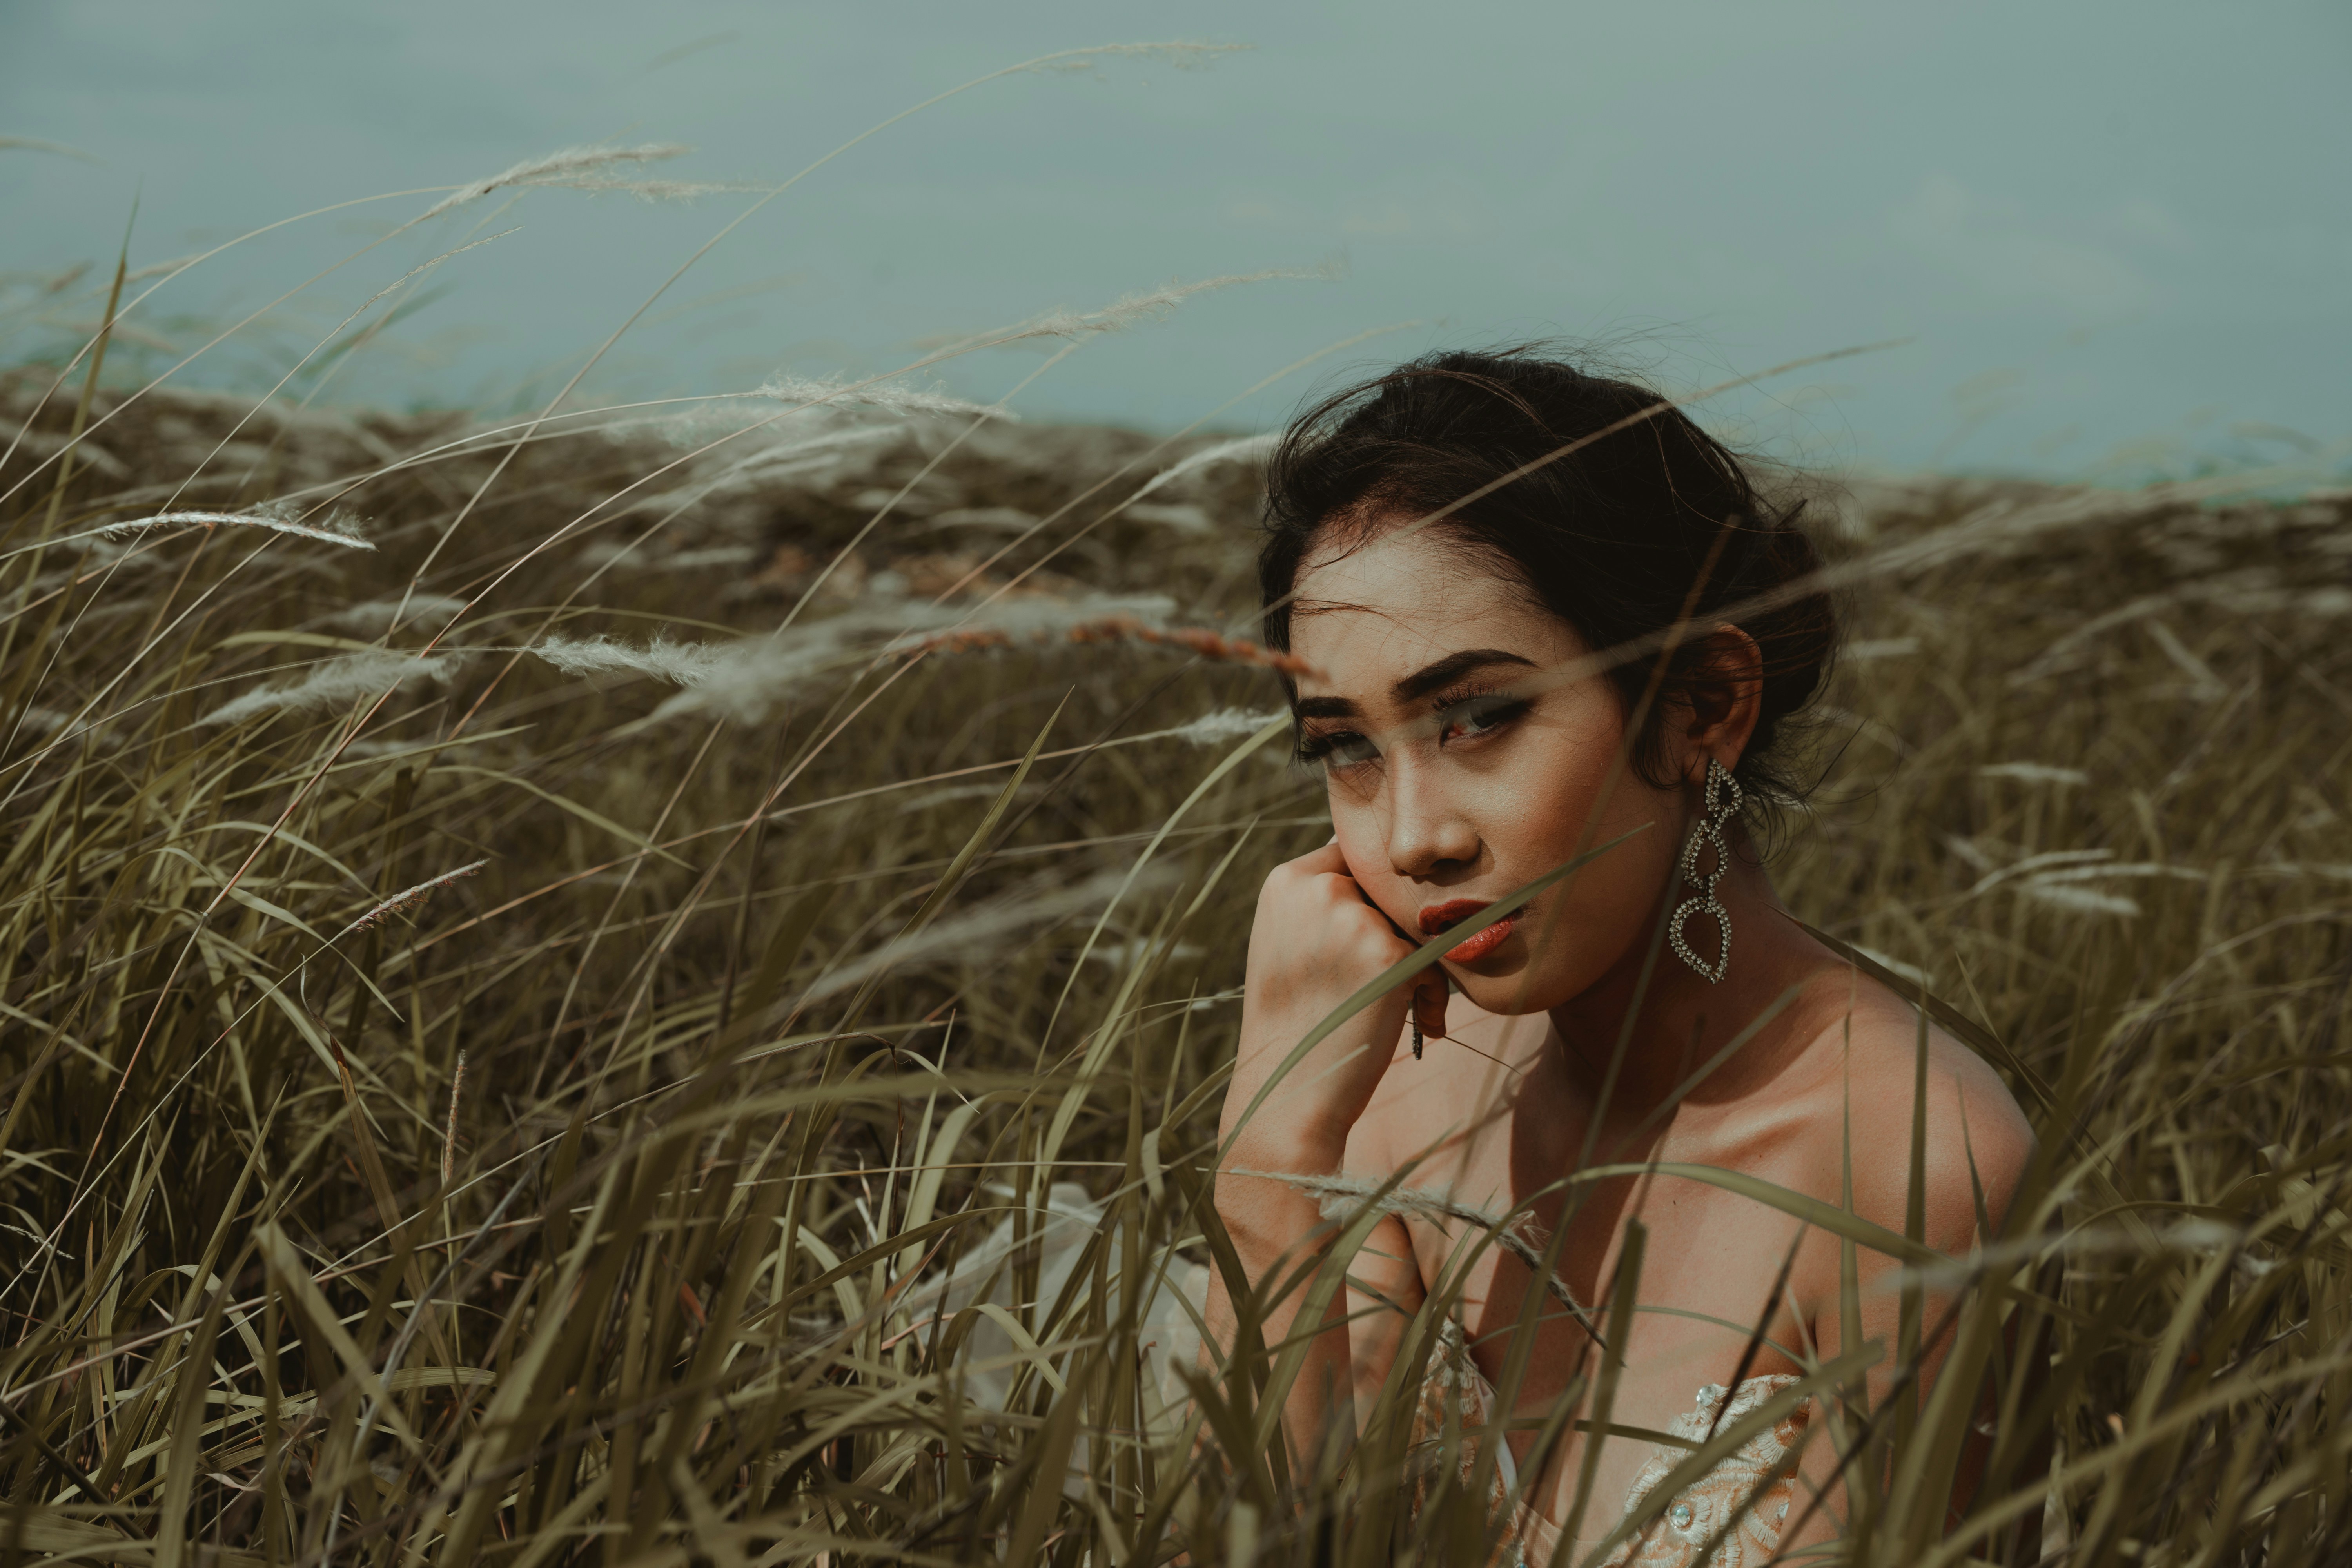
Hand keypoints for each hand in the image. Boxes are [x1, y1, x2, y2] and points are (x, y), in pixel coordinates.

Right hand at [1223, 841, 1447, 1165]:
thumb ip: (1322, 905)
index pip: (1351, 859)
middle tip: (1388, 982)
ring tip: (1407, 1008)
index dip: (1370, 900)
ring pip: (1413, 925)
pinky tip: (1421, 1024)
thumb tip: (1383, 882)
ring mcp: (1353, 917)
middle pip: (1386, 891)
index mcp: (1286, 881)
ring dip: (1421, 964)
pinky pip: (1434, 959)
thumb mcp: (1288, 944)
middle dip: (1397, 933)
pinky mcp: (1388, 952)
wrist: (1288, 1090)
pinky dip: (1434, 993)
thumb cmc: (1292, 1025)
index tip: (1367, 943)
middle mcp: (1318, 887)